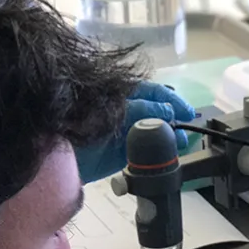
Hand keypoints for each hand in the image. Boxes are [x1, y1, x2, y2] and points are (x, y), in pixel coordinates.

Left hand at [75, 81, 194, 182]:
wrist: (61, 153)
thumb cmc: (82, 123)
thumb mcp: (116, 111)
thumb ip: (142, 109)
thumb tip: (168, 110)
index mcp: (123, 95)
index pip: (154, 92)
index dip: (172, 100)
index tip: (187, 112)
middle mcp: (127, 112)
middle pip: (158, 114)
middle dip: (174, 121)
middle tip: (185, 130)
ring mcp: (127, 134)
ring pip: (156, 134)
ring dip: (170, 137)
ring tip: (180, 144)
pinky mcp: (125, 155)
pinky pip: (148, 153)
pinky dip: (160, 154)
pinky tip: (170, 156)